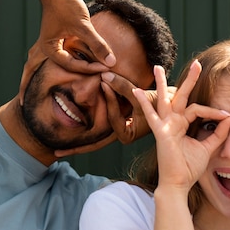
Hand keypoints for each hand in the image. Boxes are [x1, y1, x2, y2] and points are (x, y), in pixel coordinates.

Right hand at [19, 0, 114, 103]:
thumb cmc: (66, 2)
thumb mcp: (83, 25)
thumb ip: (98, 45)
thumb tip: (111, 63)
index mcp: (49, 48)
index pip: (72, 66)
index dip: (90, 69)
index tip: (105, 69)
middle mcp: (46, 47)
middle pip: (32, 71)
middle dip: (27, 86)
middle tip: (24, 103)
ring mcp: (49, 42)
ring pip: (38, 64)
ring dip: (34, 76)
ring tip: (28, 91)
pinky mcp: (56, 36)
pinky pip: (52, 56)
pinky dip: (50, 65)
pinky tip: (52, 71)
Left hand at [53, 71, 177, 157]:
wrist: (174, 108)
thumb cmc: (162, 103)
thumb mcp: (143, 95)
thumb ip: (124, 87)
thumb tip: (104, 76)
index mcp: (127, 134)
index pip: (110, 120)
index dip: (106, 103)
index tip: (101, 86)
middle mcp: (120, 135)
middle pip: (95, 143)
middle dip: (76, 149)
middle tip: (56, 153)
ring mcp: (117, 131)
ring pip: (94, 138)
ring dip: (78, 143)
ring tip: (58, 149)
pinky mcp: (115, 124)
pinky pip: (97, 129)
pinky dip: (85, 132)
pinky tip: (69, 133)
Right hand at [133, 61, 229, 191]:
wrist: (178, 184)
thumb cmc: (190, 168)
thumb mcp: (208, 147)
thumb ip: (218, 133)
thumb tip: (229, 117)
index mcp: (182, 125)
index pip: (198, 109)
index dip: (214, 111)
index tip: (227, 115)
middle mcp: (173, 122)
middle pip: (181, 96)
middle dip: (190, 80)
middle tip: (197, 63)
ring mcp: (165, 126)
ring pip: (165, 100)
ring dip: (163, 83)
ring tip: (157, 67)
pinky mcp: (161, 133)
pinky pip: (153, 116)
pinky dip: (145, 104)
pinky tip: (137, 92)